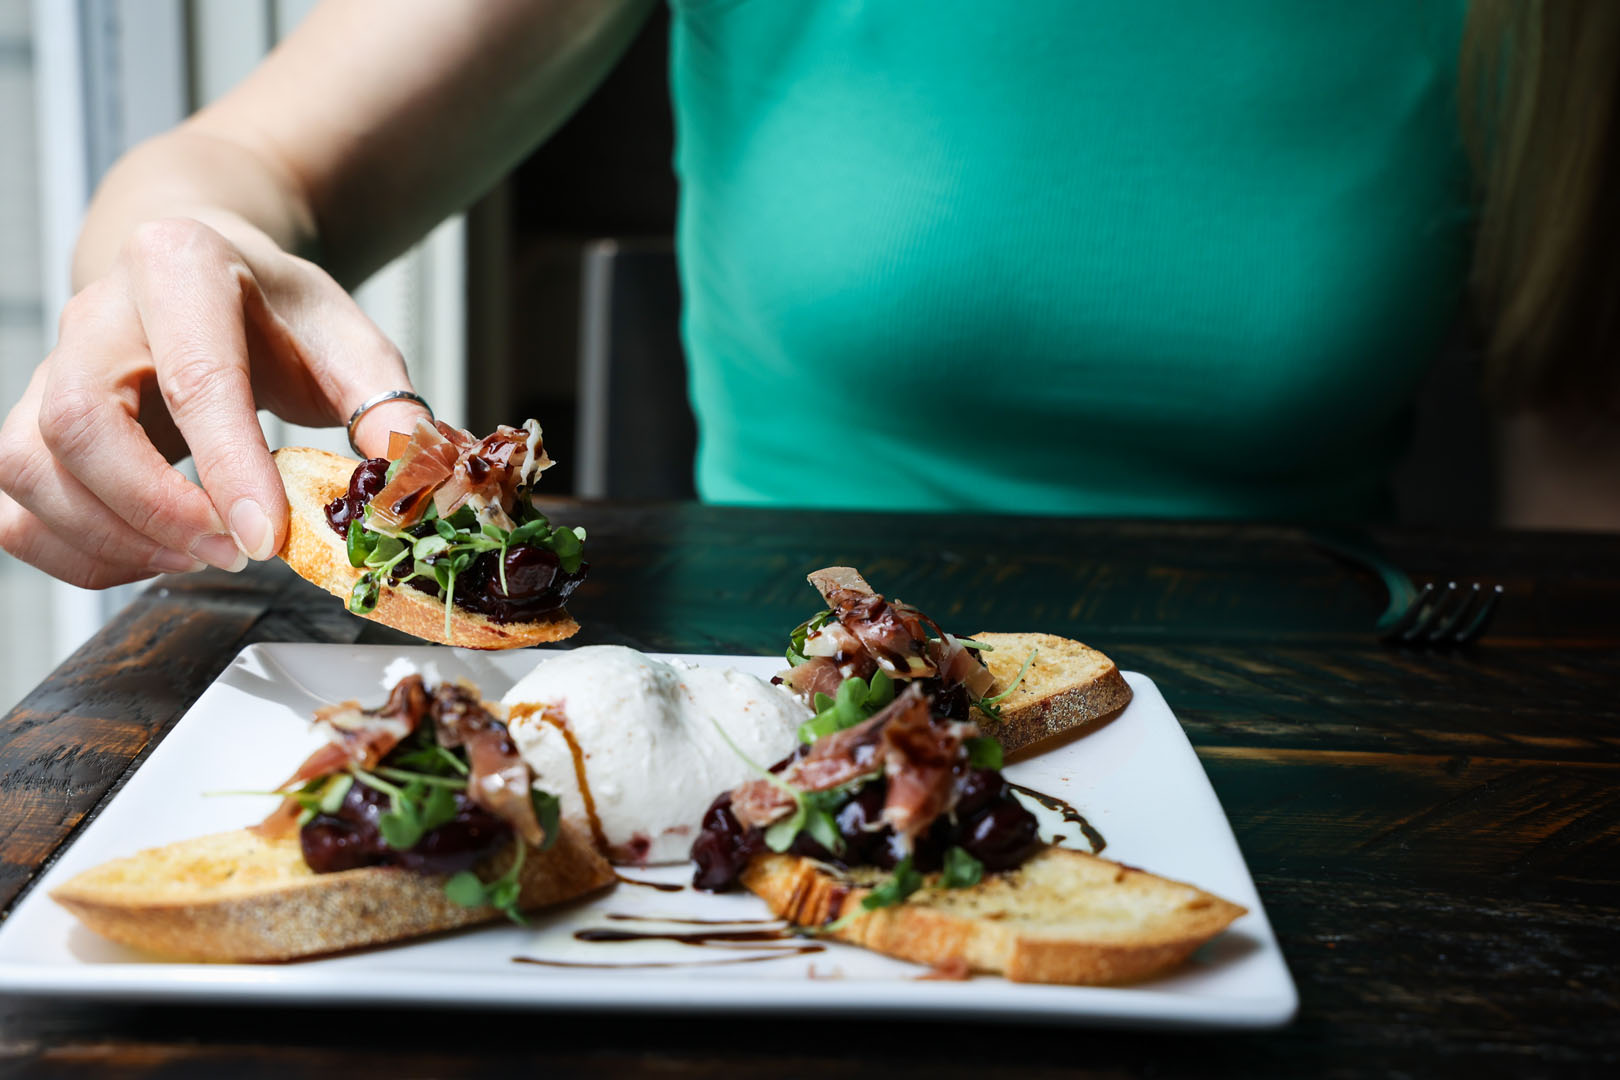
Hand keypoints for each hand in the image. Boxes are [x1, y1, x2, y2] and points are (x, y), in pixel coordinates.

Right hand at [0, 217, 429, 587]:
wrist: (202, 270)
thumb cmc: (275, 312)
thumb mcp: (349, 338)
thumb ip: (387, 404)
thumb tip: (413, 474)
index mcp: (181, 268)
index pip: (195, 378)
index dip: (229, 467)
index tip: (267, 537)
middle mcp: (96, 313)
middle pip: (79, 424)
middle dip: (156, 510)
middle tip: (236, 552)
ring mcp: (50, 368)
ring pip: (30, 468)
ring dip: (113, 538)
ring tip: (200, 555)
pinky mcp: (31, 423)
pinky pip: (14, 505)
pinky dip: (77, 552)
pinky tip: (152, 557)